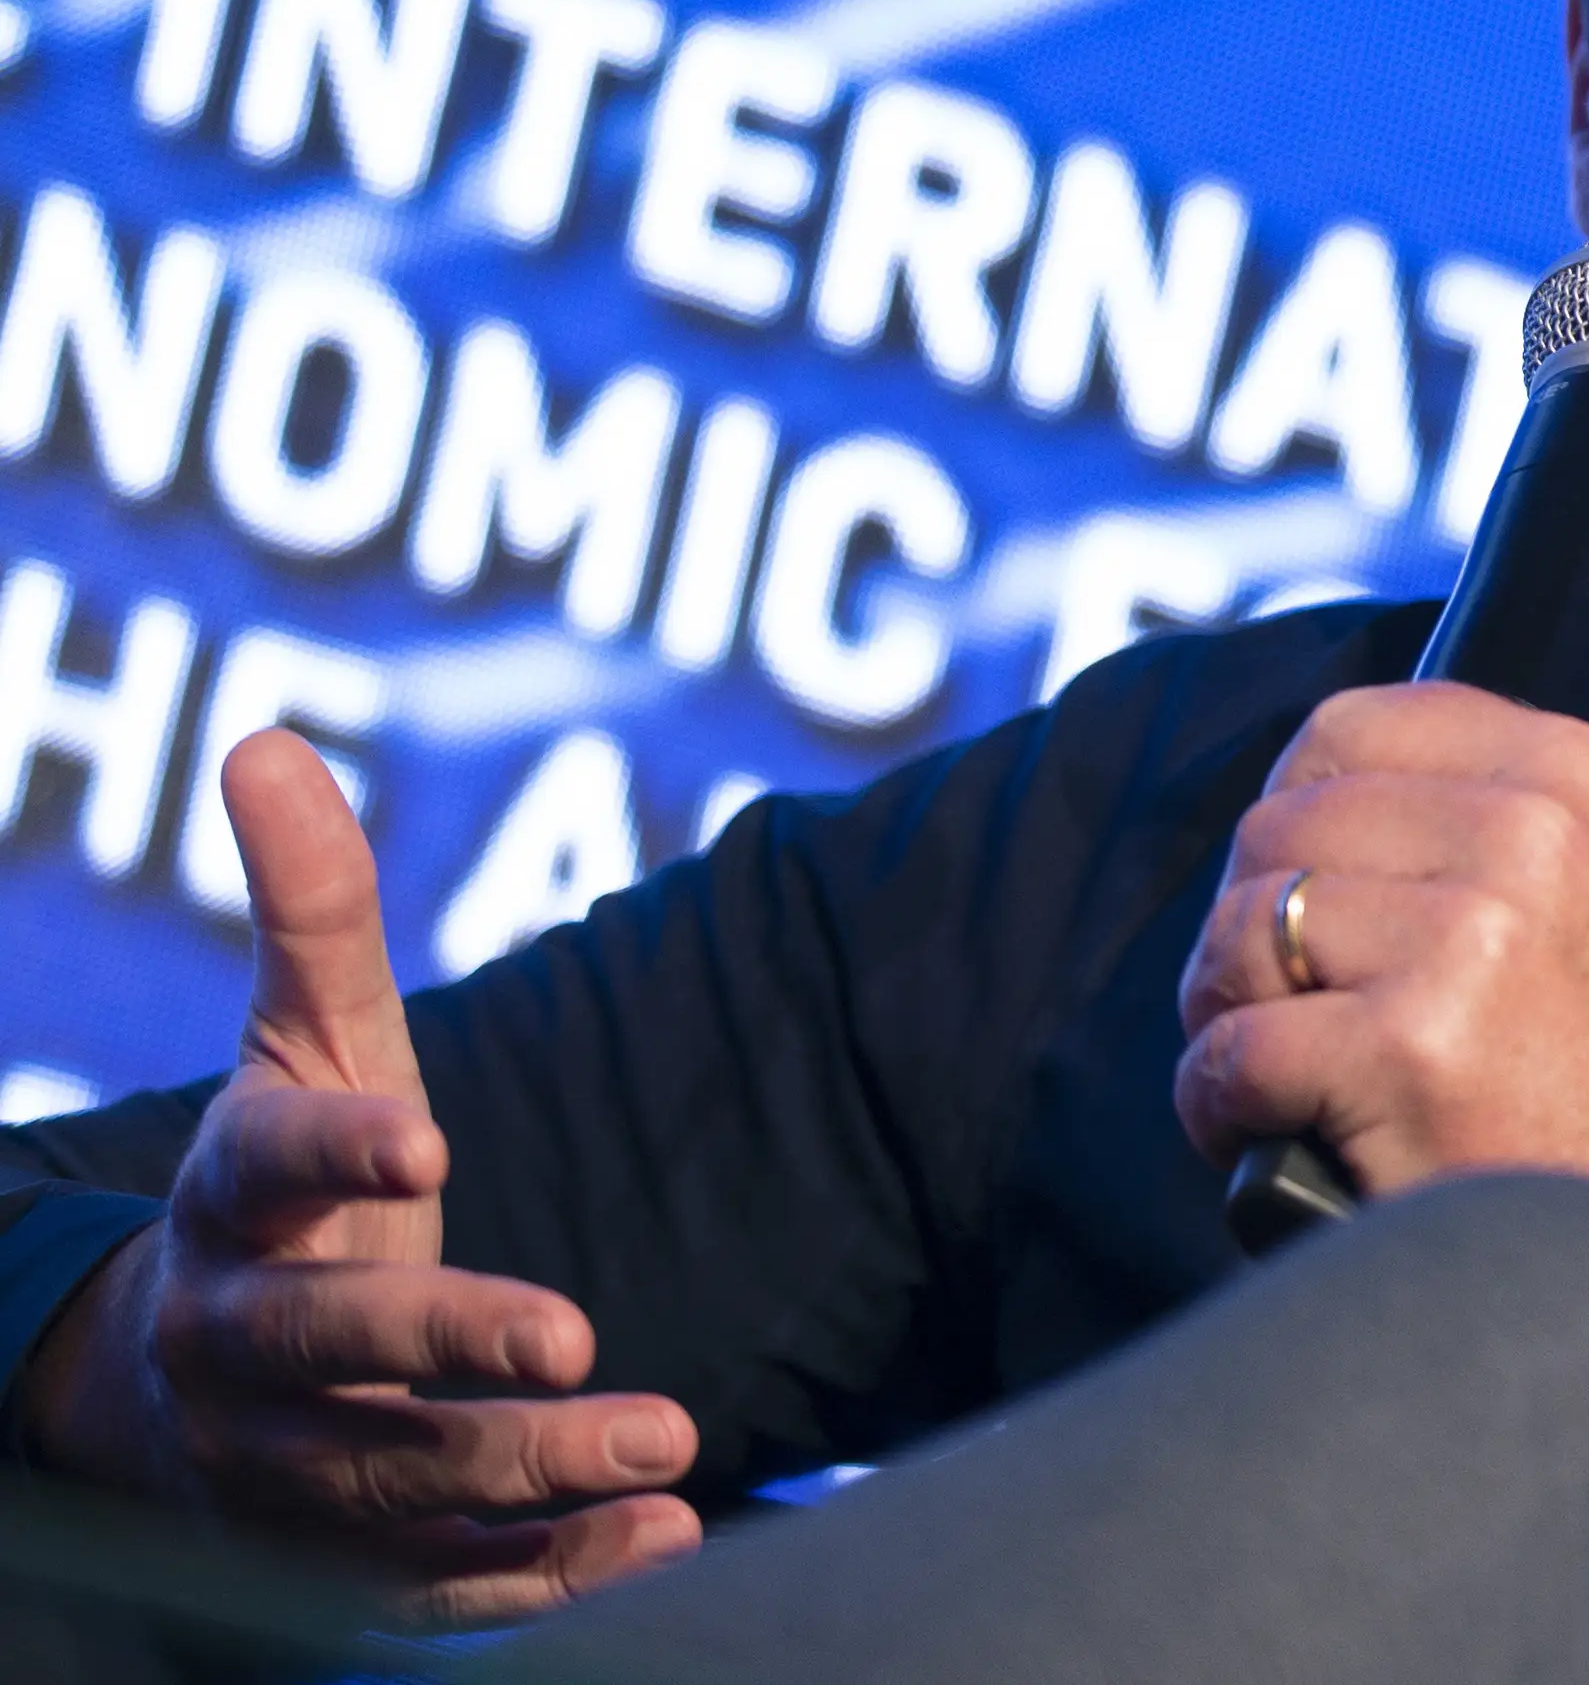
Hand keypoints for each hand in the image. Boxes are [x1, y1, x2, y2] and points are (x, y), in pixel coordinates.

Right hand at [8, 732, 701, 1622]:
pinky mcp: (343, 1562)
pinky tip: (662, 1543)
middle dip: (450, 1350)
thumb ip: (311, 908)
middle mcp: (246, 1345)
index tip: (431, 1138)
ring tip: (669, 1442)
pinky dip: (544, 1578)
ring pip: (396, 1486)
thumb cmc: (285, 1182)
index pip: (269, 1168)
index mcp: (234, 1201)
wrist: (182, 1384)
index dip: (342, 1150)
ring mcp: (285, 1468)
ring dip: (531, 1473)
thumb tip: (268, 738)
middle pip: (334, 1354)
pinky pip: (438, 1588)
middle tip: (575, 1336)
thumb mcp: (304, 1043)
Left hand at [1175, 685, 1588, 1284]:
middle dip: (1255, 931)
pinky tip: (1276, 1138)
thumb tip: (1293, 802)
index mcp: (1568, 771)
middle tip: (1298, 1015)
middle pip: (1275, 826)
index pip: (1348, 728)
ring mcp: (1474, 932)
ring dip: (1228, 1017)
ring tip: (1290, 1078)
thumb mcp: (1570, 892)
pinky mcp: (1412, 1042)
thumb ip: (1456, 819)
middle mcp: (1530, 827)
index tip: (1321, 907)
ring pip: (1241, 930)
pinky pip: (1230, 1051)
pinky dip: (1221, 1110)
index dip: (1298, 820)